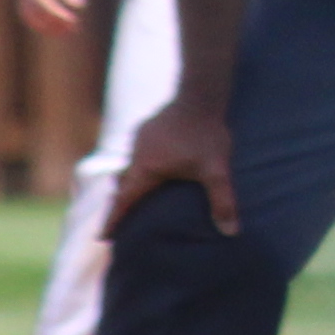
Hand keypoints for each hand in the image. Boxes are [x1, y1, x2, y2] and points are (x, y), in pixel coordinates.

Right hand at [14, 0, 89, 35]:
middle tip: (73, 30)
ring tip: (70, 31)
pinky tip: (64, 22)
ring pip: (29, 14)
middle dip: (51, 24)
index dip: (56, 14)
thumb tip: (77, 5)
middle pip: (32, 12)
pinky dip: (45, 19)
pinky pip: (31, 10)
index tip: (73, 21)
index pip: (42, 0)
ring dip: (47, 25)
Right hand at [106, 98, 240, 239]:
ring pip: (129, 166)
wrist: (201, 96)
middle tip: (116, 221)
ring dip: (129, 183)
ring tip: (130, 196)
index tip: (102, 237)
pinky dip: (139, 165)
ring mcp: (140, 139)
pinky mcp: (147, 128)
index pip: (125, 201)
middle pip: (123, 185)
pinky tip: (149, 168)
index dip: (114, 220)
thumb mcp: (216, 170)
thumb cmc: (207, 135)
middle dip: (119, 204)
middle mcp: (137, 154)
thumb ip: (222, 201)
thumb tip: (232, 232)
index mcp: (147, 169)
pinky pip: (138, 152)